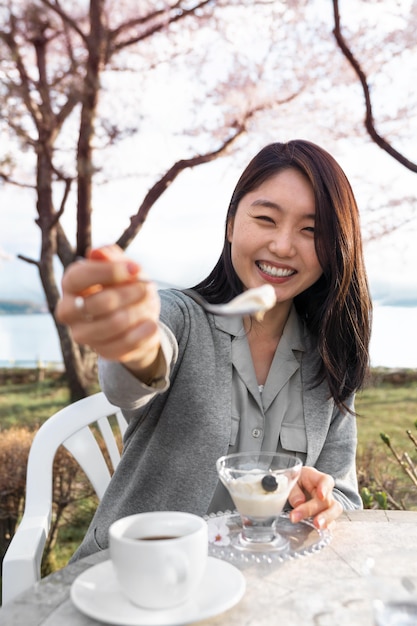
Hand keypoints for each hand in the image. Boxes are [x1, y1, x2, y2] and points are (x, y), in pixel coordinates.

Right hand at [56, 245, 161, 376]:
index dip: (108, 272)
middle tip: (147, 287)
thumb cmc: (125, 284)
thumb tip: (98, 253)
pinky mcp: (101, 351)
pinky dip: (142, 333)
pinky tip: (152, 324)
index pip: (78, 278)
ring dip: (138, 312)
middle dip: (129, 293)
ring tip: (149, 303)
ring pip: (113, 325)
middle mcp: (69, 311)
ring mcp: (83, 334)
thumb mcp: (122, 265)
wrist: (138, 314)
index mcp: (70, 284)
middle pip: (98, 304)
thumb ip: (110, 257)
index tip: (134, 269)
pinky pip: (124, 345)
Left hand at [287, 466, 342, 530]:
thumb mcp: (290, 481)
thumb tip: (298, 503)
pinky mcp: (326, 516)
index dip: (325, 488)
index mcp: (315, 478)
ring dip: (326, 520)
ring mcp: (327, 504)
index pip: (325, 480)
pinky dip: (327, 527)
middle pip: (328, 500)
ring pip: (334, 511)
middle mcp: (325, 491)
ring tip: (317, 526)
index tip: (321, 495)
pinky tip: (319, 532)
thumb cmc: (294, 481)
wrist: (297, 485)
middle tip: (313, 520)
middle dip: (319, 510)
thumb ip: (294, 490)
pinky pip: (331, 522)